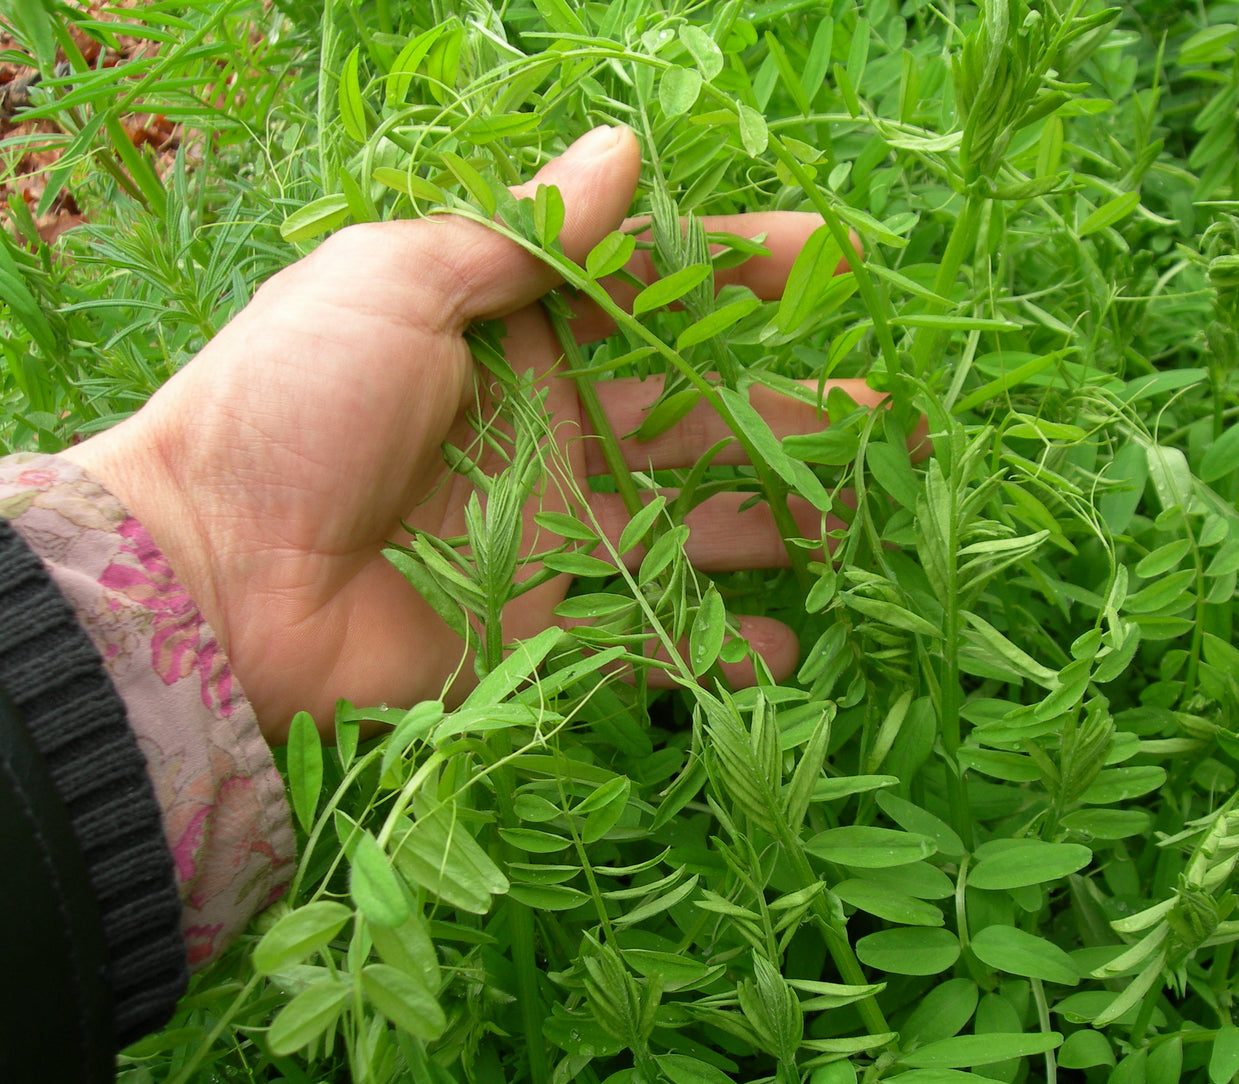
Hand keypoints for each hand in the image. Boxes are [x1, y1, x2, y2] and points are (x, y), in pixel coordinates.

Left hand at [62, 125, 884, 742]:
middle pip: (700, 419)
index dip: (738, 273)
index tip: (828, 261)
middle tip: (891, 423)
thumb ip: (519, 232)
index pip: (652, 293)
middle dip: (795, 416)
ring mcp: (557, 538)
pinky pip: (651, 642)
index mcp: (518, 341)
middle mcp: (553, 436)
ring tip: (867, 521)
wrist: (210, 579)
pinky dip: (719, 653)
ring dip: (784, 527)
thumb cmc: (293, 405)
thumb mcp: (395, 281)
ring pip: (697, 528)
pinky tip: (788, 646)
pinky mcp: (547, 634)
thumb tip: (624, 147)